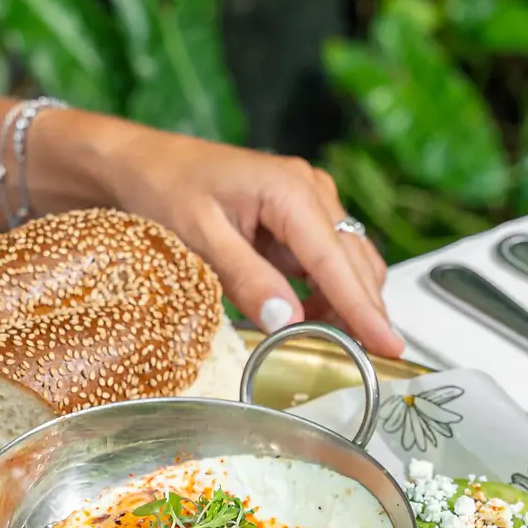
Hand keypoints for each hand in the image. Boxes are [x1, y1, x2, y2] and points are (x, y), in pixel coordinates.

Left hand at [100, 124, 401, 355]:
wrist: (139, 165)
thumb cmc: (162, 188)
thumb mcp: (200, 240)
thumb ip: (247, 280)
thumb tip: (289, 320)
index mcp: (290, 190)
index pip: (336, 261)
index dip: (364, 309)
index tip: (388, 344)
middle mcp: (309, 191)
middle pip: (354, 264)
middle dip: (361, 312)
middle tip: (363, 361)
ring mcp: (307, 202)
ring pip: (346, 264)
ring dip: (343, 304)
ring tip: (326, 343)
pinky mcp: (297, 218)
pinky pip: (324, 262)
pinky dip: (322, 293)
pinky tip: (303, 316)